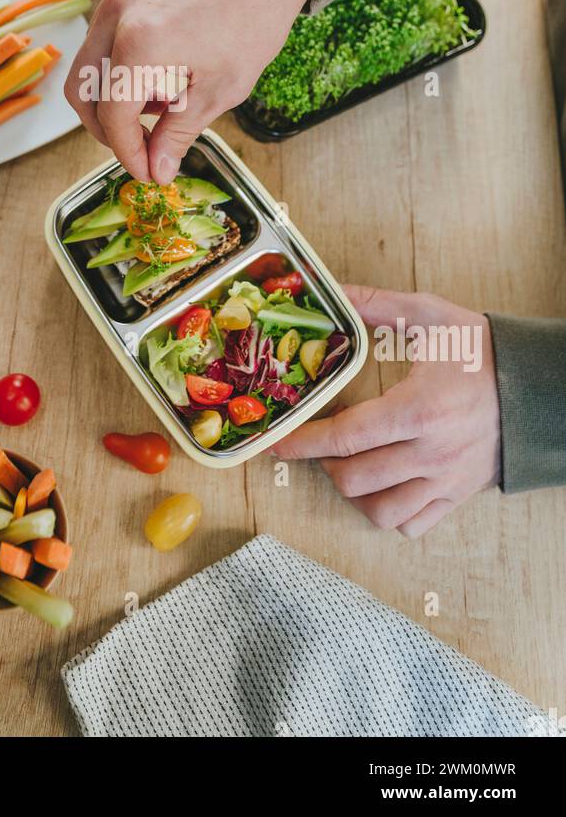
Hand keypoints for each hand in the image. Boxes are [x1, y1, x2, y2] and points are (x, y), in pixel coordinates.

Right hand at [65, 0, 332, 182]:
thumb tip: (157, 169)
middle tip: (140, 145)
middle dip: (106, 127)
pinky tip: (164, 66)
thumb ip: (179, 132)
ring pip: (89, 60)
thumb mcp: (221, 88)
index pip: (113, 117)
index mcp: (139, 45)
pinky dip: (122, 60)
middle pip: (80, 90)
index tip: (148, 171)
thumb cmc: (253, 17)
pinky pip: (105, 32)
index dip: (128, 153)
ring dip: (115, 93)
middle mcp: (116, 15)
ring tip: (162, 100)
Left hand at [271, 286, 501, 536]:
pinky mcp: (458, 494)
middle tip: (321, 443)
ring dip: (354, 494)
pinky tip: (381, 487)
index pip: (345, 436)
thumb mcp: (430, 316)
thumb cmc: (482, 351)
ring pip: (382, 512)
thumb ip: (377, 305)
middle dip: (325, 464)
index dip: (304, 442)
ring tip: (349, 467)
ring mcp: (445, 479)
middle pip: (355, 479)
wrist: (538, 385)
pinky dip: (389, 513)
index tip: (279, 442)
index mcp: (418, 409)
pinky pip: (414, 524)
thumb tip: (334, 292)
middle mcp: (430, 452)